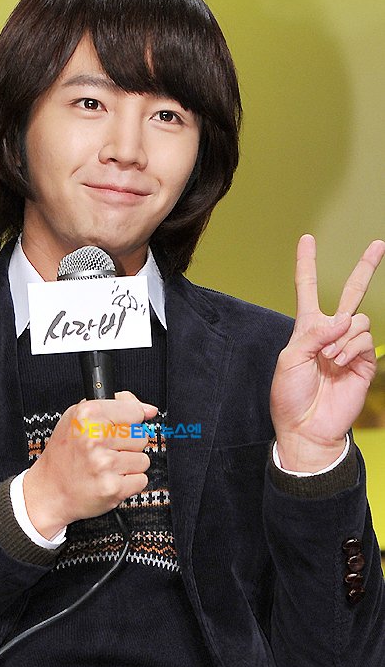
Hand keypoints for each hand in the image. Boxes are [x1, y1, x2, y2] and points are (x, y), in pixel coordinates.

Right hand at [23, 391, 155, 538]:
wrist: (49, 491)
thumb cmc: (65, 453)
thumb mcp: (80, 416)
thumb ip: (118, 405)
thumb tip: (150, 410)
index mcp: (88, 414)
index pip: (135, 411)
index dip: (129, 421)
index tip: (116, 429)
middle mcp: (96, 437)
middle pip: (141, 437)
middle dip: (128, 445)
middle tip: (105, 451)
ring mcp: (105, 464)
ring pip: (143, 459)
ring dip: (129, 465)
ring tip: (106, 467)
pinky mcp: (113, 487)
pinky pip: (141, 480)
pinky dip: (129, 483)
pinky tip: (110, 479)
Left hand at [270, 234, 384, 471]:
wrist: (306, 427)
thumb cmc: (290, 395)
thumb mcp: (290, 359)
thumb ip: (314, 333)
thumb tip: (344, 318)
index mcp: (306, 328)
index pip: (307, 288)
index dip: (307, 264)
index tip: (307, 239)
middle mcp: (330, 332)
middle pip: (351, 292)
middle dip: (366, 268)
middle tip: (378, 244)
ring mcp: (349, 346)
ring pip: (357, 319)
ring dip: (341, 338)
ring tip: (328, 360)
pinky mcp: (364, 361)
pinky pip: (363, 339)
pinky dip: (349, 349)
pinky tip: (338, 365)